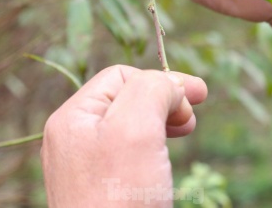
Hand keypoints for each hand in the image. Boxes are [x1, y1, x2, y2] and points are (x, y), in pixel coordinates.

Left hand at [41, 65, 207, 206]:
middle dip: (164, 101)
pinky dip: (153, 151)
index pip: (121, 76)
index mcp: (73, 118)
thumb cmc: (119, 199)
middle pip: (126, 99)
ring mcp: (86, 169)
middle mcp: (74, 140)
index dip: (162, 81)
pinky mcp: (103, 194)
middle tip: (193, 119)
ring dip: (162, 124)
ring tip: (185, 134)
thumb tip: (171, 87)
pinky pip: (129, 158)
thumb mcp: (136, 128)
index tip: (198, 99)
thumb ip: (151, 90)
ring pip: (130, 128)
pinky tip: (165, 163)